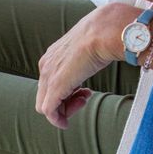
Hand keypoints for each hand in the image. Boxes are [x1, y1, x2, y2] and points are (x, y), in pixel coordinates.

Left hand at [36, 6, 127, 128]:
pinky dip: (57, 119)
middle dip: (65, 101)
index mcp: (54, 53)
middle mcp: (47, 64)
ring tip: (85, 100)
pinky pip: (49, 111)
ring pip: (46, 104)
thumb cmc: (105, 34)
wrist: (106, 31)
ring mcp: (48, 75)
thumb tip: (98, 57)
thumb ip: (86, 55)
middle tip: (86, 96)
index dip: (67, 90)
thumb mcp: (91, 45)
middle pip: (46, 93)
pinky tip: (66, 122)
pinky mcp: (55, 87)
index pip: (51, 80)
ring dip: (65, 109)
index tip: (86, 90)